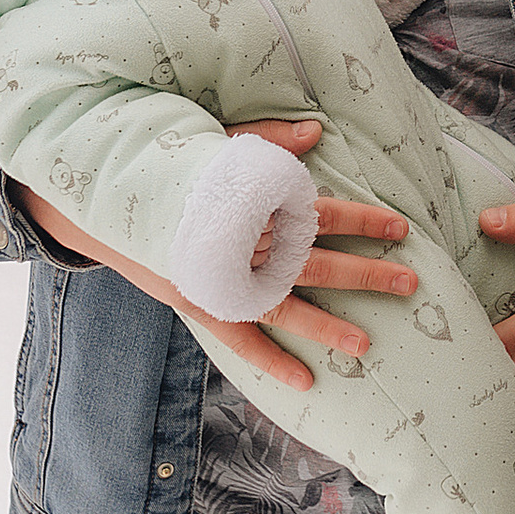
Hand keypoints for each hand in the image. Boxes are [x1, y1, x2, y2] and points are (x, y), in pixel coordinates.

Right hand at [17, 120, 418, 397]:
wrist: (104, 197)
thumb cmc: (168, 167)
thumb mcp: (217, 142)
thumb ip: (268, 141)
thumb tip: (316, 132)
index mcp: (256, 202)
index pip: (323, 211)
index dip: (364, 220)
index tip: (401, 229)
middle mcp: (243, 243)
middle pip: (316, 261)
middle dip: (366, 273)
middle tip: (409, 283)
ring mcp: (220, 277)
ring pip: (284, 304)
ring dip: (327, 324)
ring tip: (365, 344)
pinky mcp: (198, 302)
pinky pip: (240, 337)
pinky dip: (271, 360)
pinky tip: (305, 381)